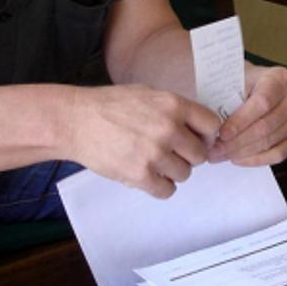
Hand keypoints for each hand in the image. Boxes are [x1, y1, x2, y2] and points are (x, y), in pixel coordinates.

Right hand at [70, 85, 220, 198]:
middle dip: (188, 156)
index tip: (197, 139)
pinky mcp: (139, 175)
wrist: (74, 120)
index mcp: (173, 105)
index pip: (212, 126)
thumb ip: (175, 109)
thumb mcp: (148, 94)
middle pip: (200, 155)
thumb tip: (198, 127)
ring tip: (155, 163)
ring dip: (173, 172)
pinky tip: (148, 176)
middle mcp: (168, 128)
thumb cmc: (109, 105)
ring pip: (185, 174)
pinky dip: (160, 187)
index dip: (206, 135)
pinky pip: (167, 191)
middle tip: (171, 153)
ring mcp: (154, 153)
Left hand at [209, 64, 286, 165]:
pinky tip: (237, 158)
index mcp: (280, 78)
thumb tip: (211, 121)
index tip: (221, 133)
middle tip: (214, 150)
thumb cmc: (239, 81)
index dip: (240, 121)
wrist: (252, 84)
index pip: (262, 103)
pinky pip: (278, 154)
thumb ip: (223, 95)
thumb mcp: (231, 79)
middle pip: (265, 126)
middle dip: (236, 142)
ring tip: (220, 154)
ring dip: (241, 152)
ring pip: (269, 142)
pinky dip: (255, 160)